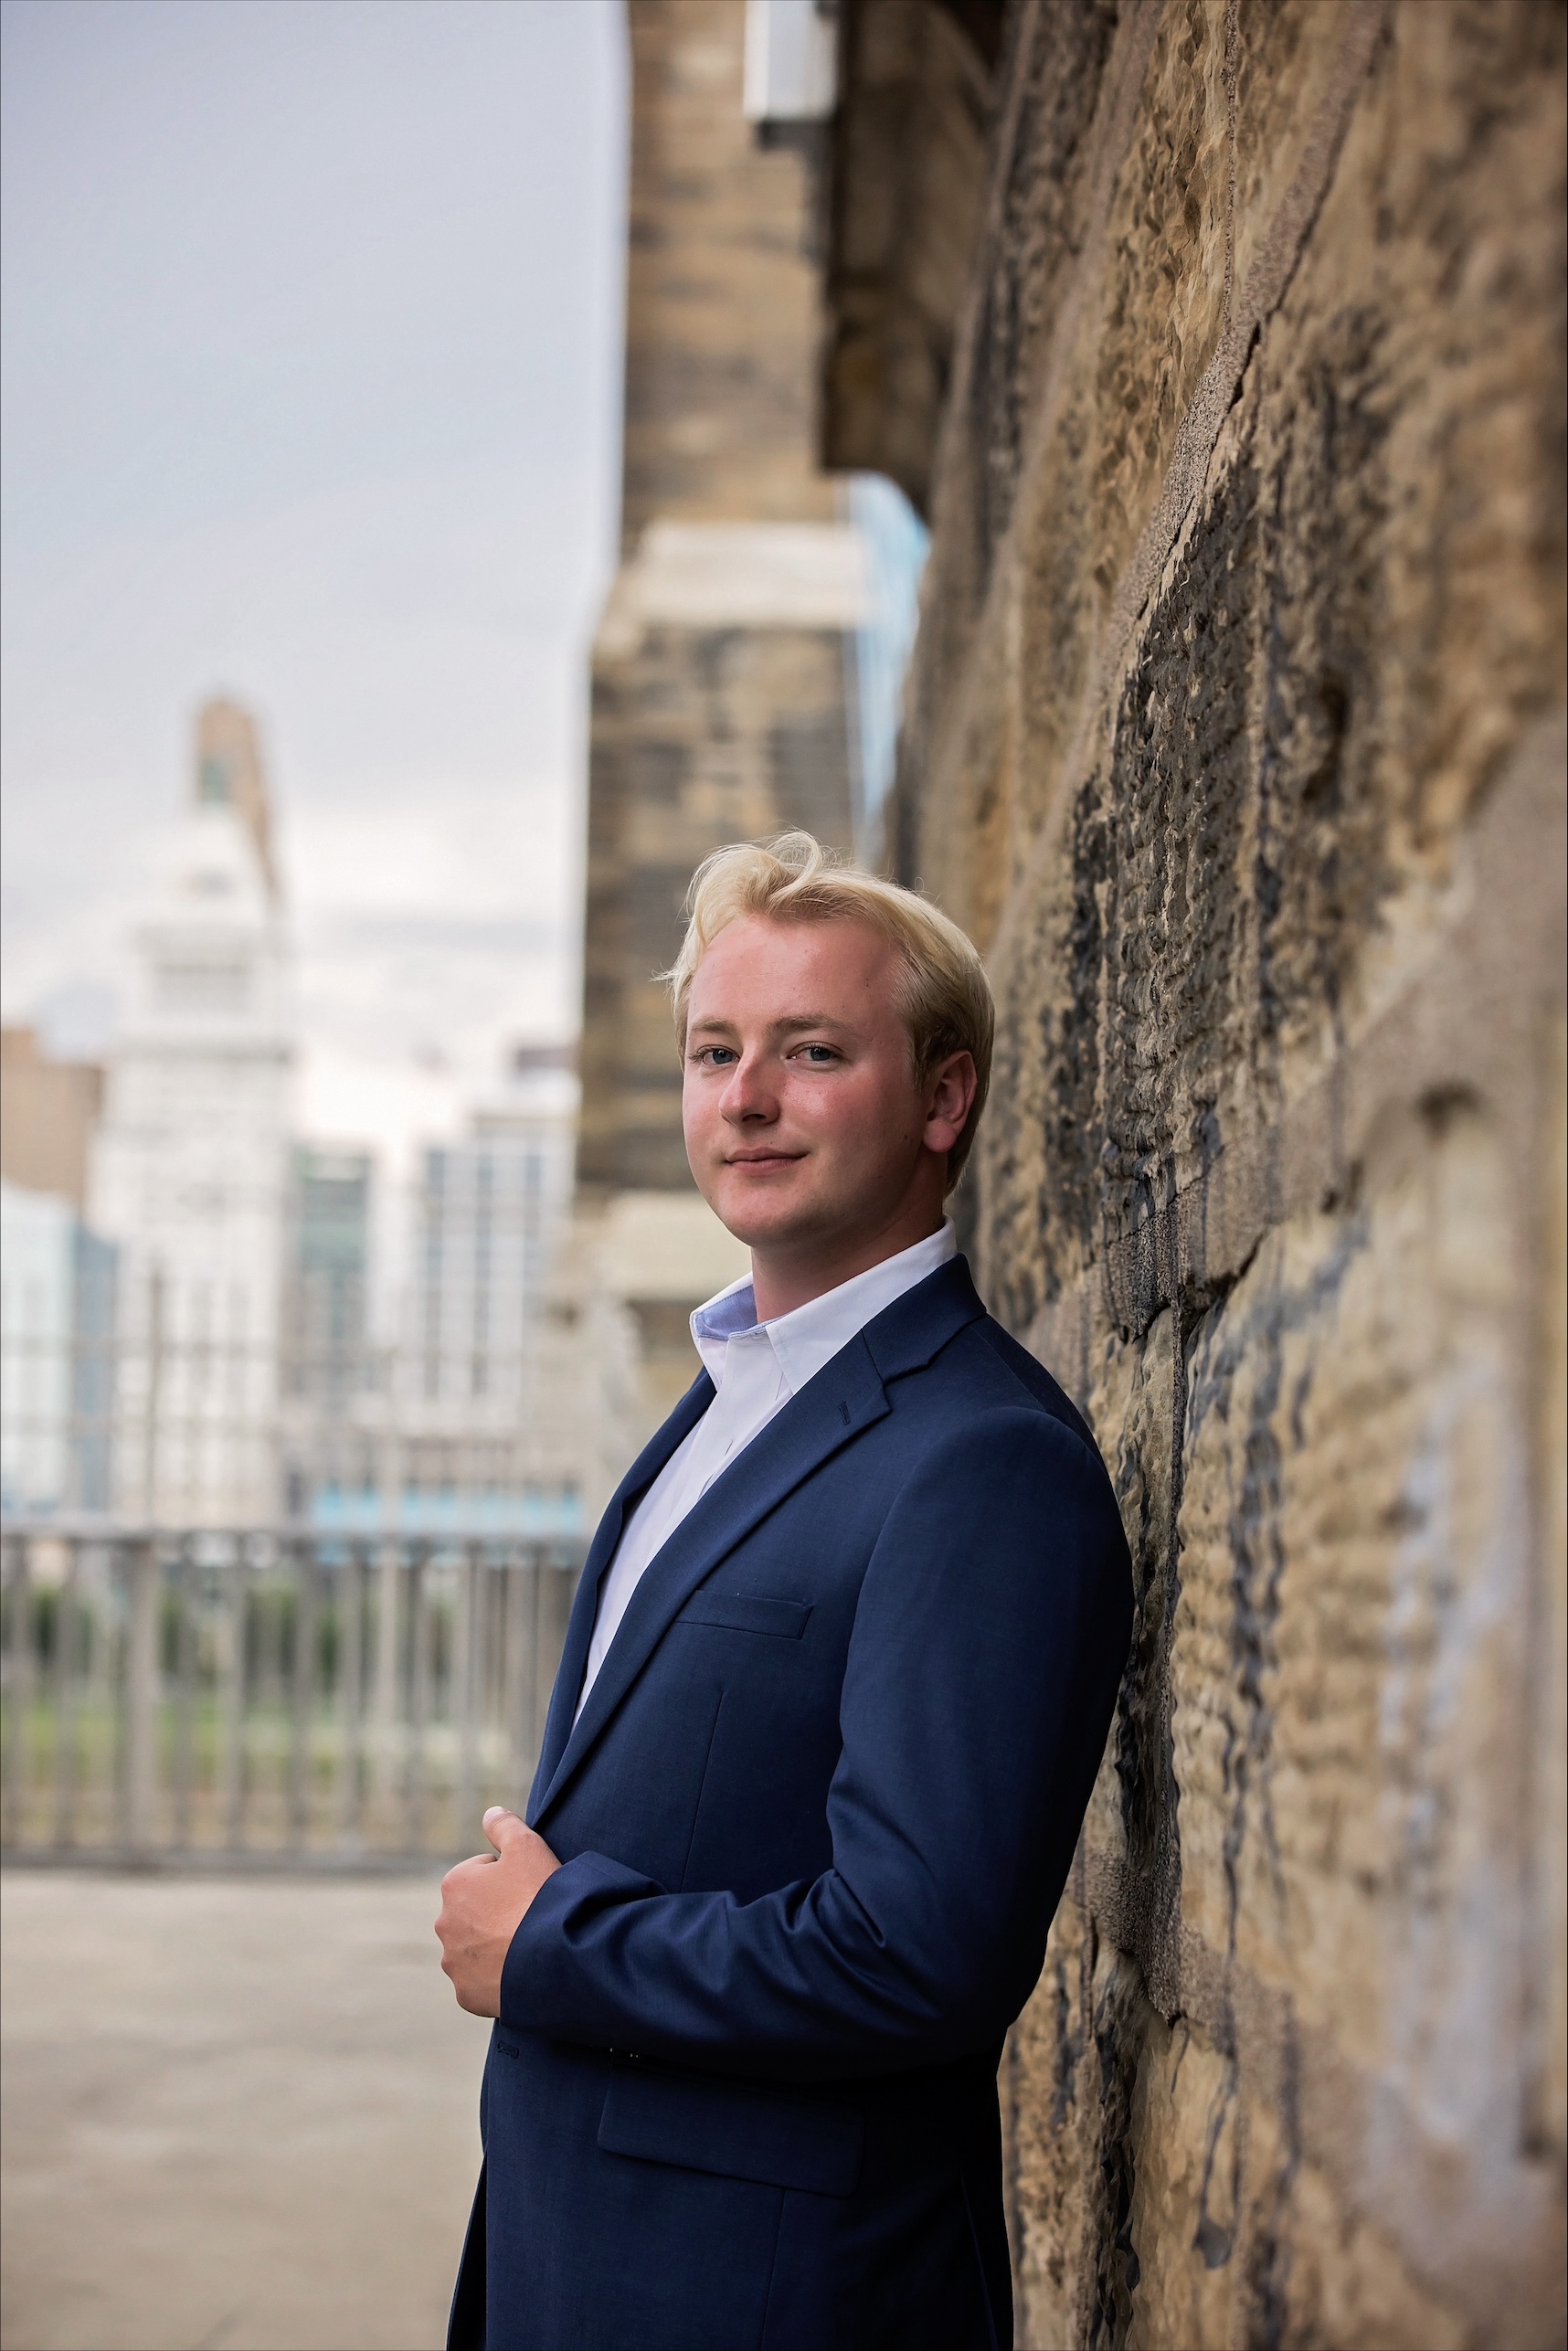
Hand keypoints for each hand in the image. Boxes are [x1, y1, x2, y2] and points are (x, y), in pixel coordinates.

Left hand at [436, 1807, 560, 2016]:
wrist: (552, 1955)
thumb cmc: (539, 1896)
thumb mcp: (527, 1846)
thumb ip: (504, 1825)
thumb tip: (489, 1812)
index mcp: (454, 1884)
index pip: (483, 1874)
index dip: (511, 1879)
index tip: (529, 1889)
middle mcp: (444, 1923)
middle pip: (476, 1913)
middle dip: (496, 1914)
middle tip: (529, 1918)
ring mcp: (454, 1963)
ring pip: (475, 1948)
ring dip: (494, 1947)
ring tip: (526, 1947)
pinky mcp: (466, 1994)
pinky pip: (480, 1981)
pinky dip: (496, 1978)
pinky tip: (518, 1971)